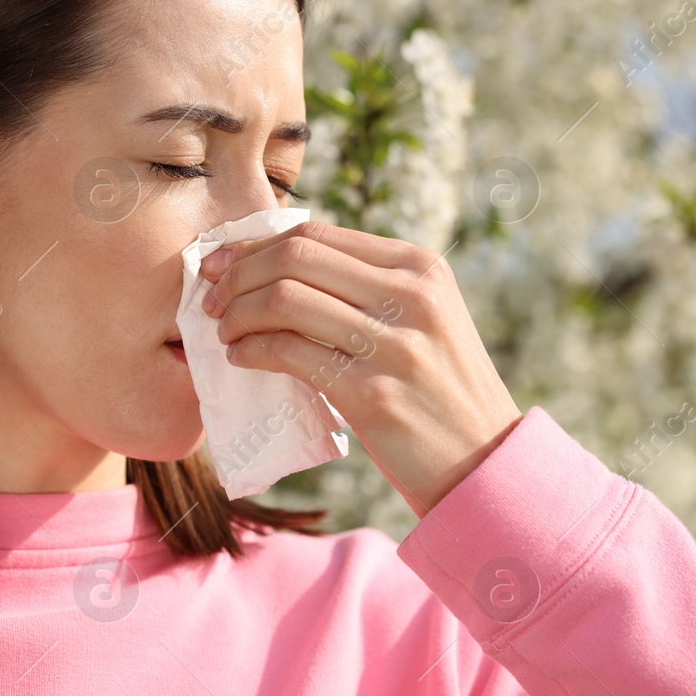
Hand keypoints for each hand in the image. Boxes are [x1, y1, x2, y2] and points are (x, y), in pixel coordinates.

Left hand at [198, 220, 522, 515]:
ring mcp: (395, 344)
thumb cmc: (440, 391)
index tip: (222, 263)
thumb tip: (279, 263)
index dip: (256, 244)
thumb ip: (370, 286)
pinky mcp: (372, 394)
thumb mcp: (425, 319)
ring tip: (225, 332)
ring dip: (237, 313)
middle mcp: (412, 295)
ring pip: (284, 300)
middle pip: (295, 256)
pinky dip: (251, 350)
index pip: (317, 233)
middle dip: (238, 273)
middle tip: (212, 298)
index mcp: (420, 267)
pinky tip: (242, 359)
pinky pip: (289, 353)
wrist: (483, 463)